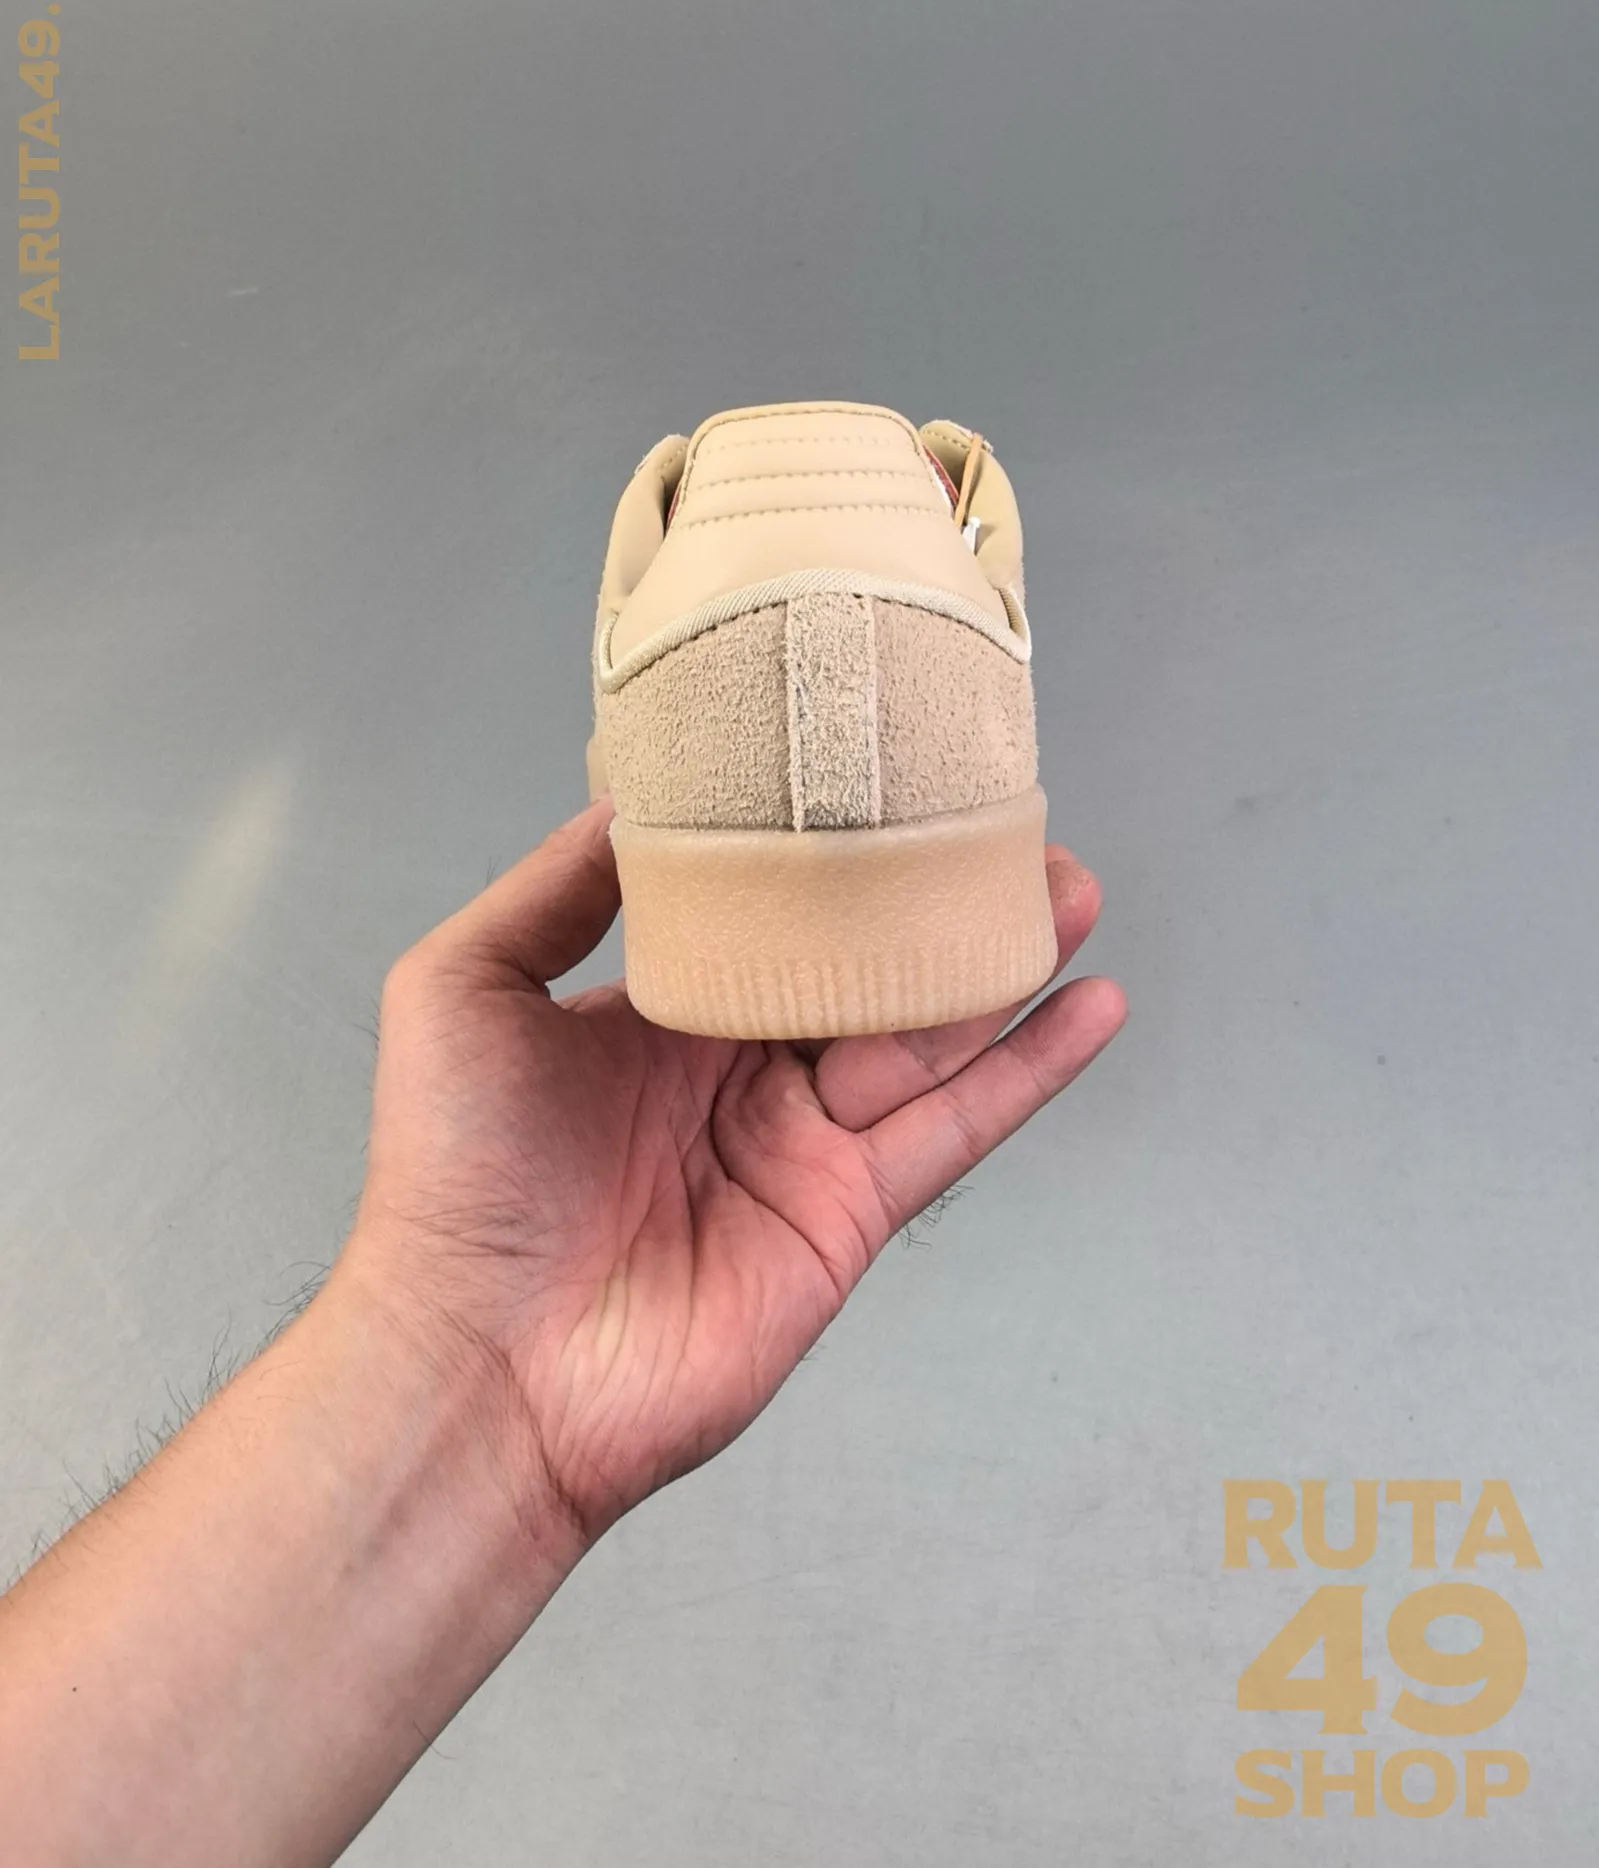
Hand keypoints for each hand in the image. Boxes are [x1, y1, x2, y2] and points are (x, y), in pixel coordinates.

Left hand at [348, 799, 1125, 1547]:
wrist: (483, 1363)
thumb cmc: (453, 1177)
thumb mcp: (465, 987)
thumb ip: (553, 889)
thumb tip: (634, 794)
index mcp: (661, 1011)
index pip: (766, 914)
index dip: (829, 853)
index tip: (883, 781)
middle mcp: (740, 1068)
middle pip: (864, 967)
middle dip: (935, 900)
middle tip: (1009, 828)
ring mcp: (802, 1143)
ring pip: (925, 1033)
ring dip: (1002, 964)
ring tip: (1070, 889)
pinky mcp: (848, 1212)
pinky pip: (954, 1128)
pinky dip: (1029, 1072)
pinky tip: (1092, 1008)